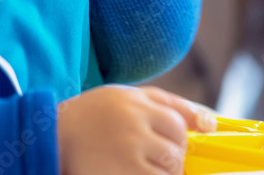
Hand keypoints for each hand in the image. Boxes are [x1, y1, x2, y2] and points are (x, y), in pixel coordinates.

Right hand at [57, 85, 217, 174]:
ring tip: (141, 166)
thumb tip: (211, 123)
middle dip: (171, 158)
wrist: (52, 136)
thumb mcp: (128, 97)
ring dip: (162, 173)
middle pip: (175, 150)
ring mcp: (127, 156)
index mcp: (137, 105)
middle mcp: (134, 129)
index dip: (177, 138)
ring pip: (167, 171)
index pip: (177, 125)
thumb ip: (169, 103)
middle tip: (152, 158)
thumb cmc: (94, 115)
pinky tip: (133, 171)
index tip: (168, 144)